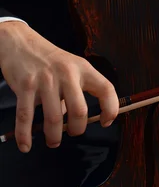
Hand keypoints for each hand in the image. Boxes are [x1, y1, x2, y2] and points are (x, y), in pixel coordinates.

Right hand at [0, 21, 118, 152]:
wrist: (19, 42)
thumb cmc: (49, 59)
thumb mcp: (69, 68)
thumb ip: (74, 93)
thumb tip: (71, 120)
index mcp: (83, 68)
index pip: (106, 89)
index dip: (111, 108)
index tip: (106, 122)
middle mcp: (66, 73)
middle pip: (79, 110)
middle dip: (77, 129)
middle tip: (72, 133)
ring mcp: (45, 80)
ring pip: (54, 118)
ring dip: (54, 136)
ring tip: (53, 141)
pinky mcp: (25, 85)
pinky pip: (26, 116)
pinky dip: (25, 135)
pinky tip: (26, 145)